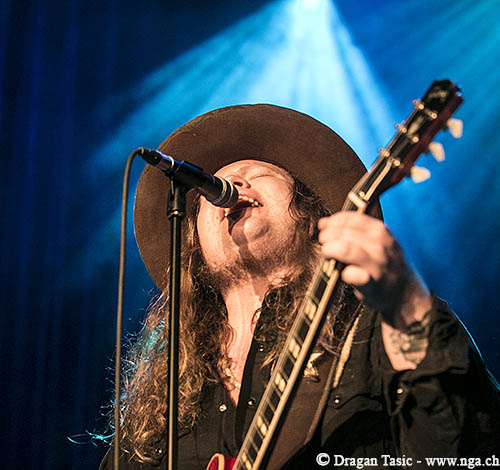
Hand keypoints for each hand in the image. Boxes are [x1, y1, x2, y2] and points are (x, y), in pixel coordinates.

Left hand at [317, 212, 430, 326]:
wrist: (406, 294)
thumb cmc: (385, 266)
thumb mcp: (377, 242)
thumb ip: (353, 231)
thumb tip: (323, 223)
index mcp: (381, 231)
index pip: (351, 218)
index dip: (333, 221)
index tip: (324, 226)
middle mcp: (380, 245)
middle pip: (345, 233)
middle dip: (328, 235)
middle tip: (324, 242)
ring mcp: (377, 265)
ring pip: (346, 249)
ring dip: (331, 249)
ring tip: (328, 253)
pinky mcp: (371, 285)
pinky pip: (352, 275)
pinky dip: (344, 272)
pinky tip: (344, 273)